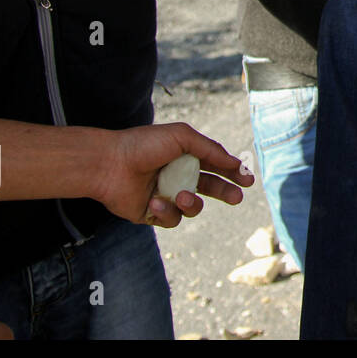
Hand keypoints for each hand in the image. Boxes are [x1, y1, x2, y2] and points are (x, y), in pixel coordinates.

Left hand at [93, 122, 254, 227]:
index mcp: (186, 156)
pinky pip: (172, 220)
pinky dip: (166, 211)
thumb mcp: (182, 137)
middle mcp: (178, 176)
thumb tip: (235, 162)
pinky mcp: (153, 214)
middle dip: (226, 192)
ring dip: (191, 203)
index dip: (233, 172)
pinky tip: (154, 201)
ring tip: (181, 196)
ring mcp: (167, 196)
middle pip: (210, 188)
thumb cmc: (143, 145)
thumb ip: (211, 150)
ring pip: (193, 207)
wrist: (109, 165)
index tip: (248, 179)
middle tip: (237, 197)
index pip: (216, 165)